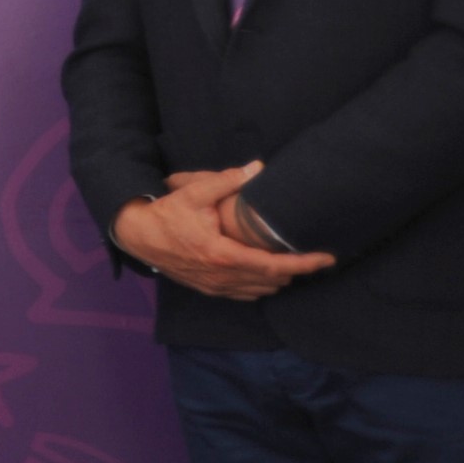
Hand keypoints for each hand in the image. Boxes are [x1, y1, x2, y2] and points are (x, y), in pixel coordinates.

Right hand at [111, 162, 334, 301]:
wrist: (136, 235)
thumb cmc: (167, 214)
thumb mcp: (194, 193)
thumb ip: (227, 181)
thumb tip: (258, 168)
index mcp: (223, 255)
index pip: (274, 266)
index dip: (304, 264)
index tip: (327, 259)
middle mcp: (221, 276)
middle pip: (271, 281)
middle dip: (296, 272)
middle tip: (317, 259)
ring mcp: (214, 285)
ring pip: (258, 291)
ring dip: (279, 280)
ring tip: (296, 266)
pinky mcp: (207, 288)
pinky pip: (242, 295)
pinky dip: (260, 287)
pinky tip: (268, 277)